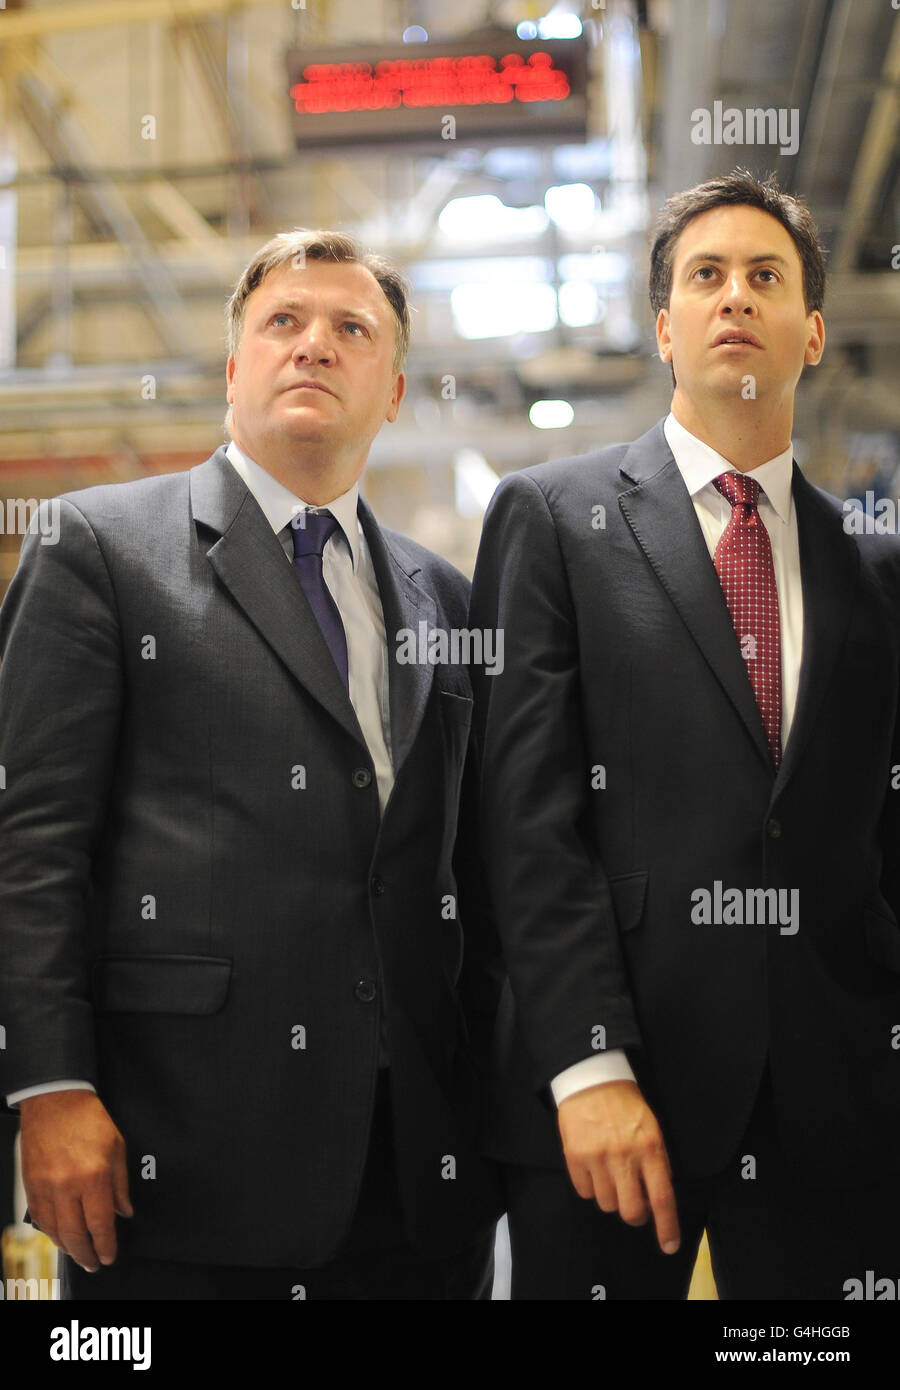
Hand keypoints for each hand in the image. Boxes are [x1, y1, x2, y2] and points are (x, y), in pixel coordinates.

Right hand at [19, 1089, 132, 1271]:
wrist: (56, 1100)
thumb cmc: (89, 1119)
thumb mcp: (117, 1147)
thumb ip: (120, 1185)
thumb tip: (124, 1212)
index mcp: (94, 1176)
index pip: (101, 1223)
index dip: (106, 1245)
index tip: (109, 1256)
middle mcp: (68, 1185)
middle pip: (76, 1234)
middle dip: (87, 1254)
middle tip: (94, 1263)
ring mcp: (46, 1186)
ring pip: (55, 1230)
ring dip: (68, 1247)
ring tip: (79, 1253)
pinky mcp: (31, 1184)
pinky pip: (40, 1217)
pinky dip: (50, 1231)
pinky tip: (59, 1236)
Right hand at [557, 1080, 679, 1254]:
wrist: (592, 1080)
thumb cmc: (627, 1106)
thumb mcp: (652, 1129)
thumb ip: (657, 1163)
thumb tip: (656, 1201)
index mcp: (650, 1148)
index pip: (662, 1198)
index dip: (667, 1227)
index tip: (669, 1246)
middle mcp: (624, 1156)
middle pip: (631, 1211)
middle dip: (635, 1214)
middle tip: (635, 1202)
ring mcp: (597, 1157)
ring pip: (606, 1204)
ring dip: (611, 1196)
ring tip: (611, 1172)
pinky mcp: (574, 1156)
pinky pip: (585, 1192)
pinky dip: (591, 1186)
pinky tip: (593, 1166)